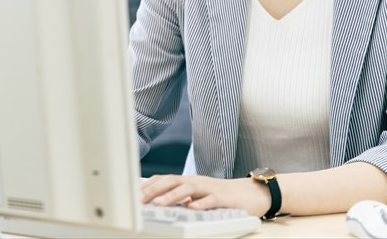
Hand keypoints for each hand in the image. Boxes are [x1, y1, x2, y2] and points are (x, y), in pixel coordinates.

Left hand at [140, 174, 271, 216]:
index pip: (166, 179)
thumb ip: (182, 196)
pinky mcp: (224, 199)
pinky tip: (191, 208)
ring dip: (172, 196)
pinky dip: (200, 203)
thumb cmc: (222, 196)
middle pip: (173, 181)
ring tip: (158, 204)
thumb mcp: (198, 195)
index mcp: (190, 181)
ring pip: (188, 189)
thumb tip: (159, 201)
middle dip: (155, 189)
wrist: (251, 193)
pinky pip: (211, 200)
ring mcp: (210, 188)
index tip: (134, 193)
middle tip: (140, 199)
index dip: (150, 184)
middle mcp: (198, 182)